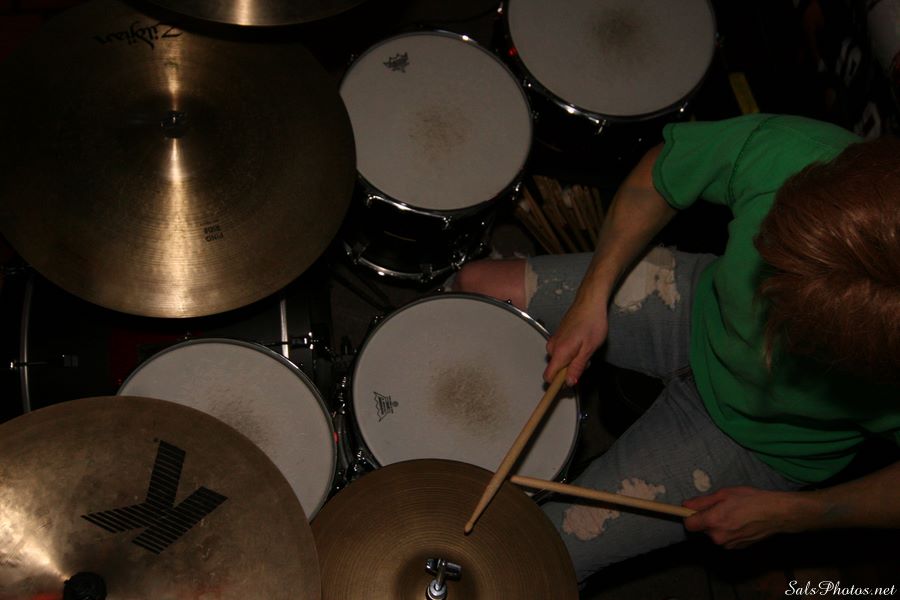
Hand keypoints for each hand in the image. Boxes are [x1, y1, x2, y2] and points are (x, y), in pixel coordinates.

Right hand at [544, 298, 608, 385]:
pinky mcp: (557, 336)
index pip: (548, 377)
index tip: (570, 385)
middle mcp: (552, 347)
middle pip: (556, 370)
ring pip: (560, 360)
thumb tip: (569, 383)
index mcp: (559, 352)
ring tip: (585, 349)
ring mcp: (554, 341)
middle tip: (586, 360)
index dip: (558, 384)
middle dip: (570, 370)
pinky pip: (561, 352)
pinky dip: (570, 352)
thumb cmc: (592, 324)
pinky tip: (582, 343)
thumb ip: (577, 367)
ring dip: (572, 360)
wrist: (590, 302)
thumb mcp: (589, 349)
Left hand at [683, 486, 808, 548]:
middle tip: (721, 507)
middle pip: (702, 529)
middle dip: (707, 519)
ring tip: (734, 514)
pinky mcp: (738, 548)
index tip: (691, 511)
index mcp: (714, 521)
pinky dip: (728, 531)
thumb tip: (685, 505)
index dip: (689, 516)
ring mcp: (729, 544)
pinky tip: (740, 522)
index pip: (689, 524)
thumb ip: (702, 501)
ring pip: (714, 534)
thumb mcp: (724, 494)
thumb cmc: (751, 499)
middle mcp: (719, 536)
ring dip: (718, 526)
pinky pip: (725, 539)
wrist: (776, 513)